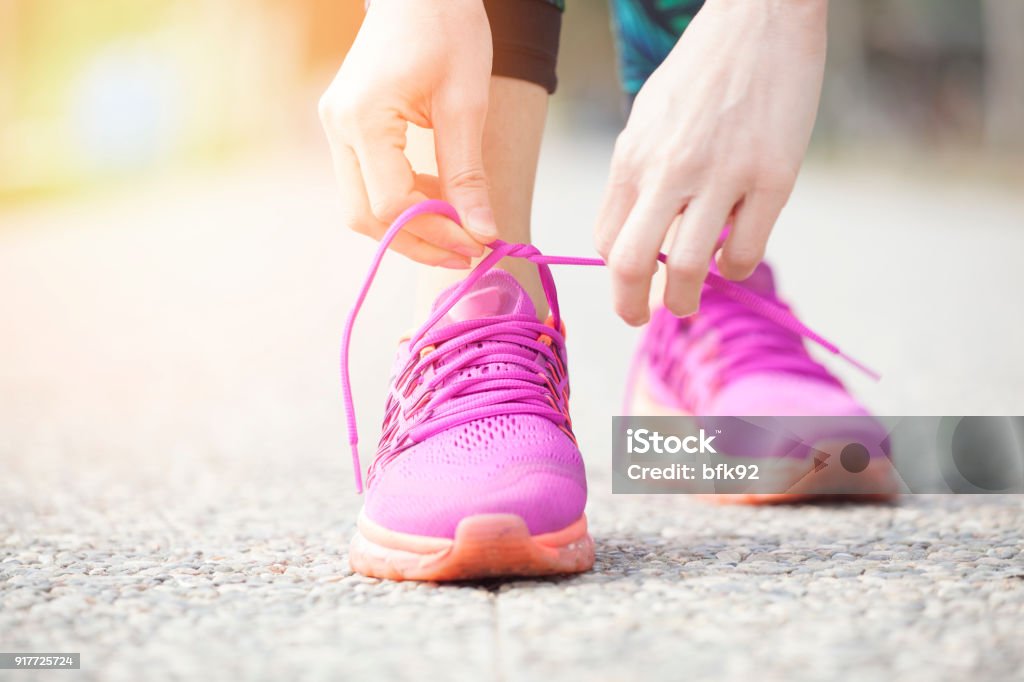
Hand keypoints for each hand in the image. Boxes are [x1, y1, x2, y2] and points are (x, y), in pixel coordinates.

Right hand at [319, 0, 495, 267]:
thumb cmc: (447, 29)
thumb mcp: (466, 103)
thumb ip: (468, 175)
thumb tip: (482, 233)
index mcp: (364, 117)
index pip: (390, 204)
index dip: (435, 234)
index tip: (476, 244)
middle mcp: (338, 126)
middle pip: (364, 216)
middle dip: (416, 243)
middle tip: (465, 251)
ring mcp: (336, 128)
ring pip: (359, 207)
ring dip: (407, 227)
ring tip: (456, 226)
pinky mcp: (345, 128)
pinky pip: (365, 184)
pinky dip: (399, 202)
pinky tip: (436, 198)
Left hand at [595, 0, 827, 324]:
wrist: (760, 16)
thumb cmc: (701, 71)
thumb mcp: (649, 117)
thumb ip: (639, 174)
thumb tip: (637, 234)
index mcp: (632, 156)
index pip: (606, 239)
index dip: (616, 273)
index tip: (631, 284)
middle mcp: (668, 170)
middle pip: (631, 265)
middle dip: (632, 307)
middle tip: (643, 317)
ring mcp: (721, 176)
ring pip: (690, 271)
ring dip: (686, 302)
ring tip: (689, 303)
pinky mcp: (772, 178)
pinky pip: (745, 251)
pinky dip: (735, 269)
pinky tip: (734, 258)